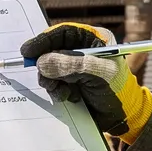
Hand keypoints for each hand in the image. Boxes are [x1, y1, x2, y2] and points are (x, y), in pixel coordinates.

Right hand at [19, 21, 151, 140]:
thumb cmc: (118, 91)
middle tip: (45, 79)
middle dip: (46, 65)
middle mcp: (82, 50)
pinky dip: (56, 90)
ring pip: (49, 67)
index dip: (44, 40)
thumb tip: (42, 62)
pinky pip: (53, 82)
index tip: (28, 51)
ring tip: (64, 92)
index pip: (63, 33)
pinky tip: (69, 97)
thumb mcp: (98, 74)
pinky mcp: (70, 81)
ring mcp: (75, 66)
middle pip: (52, 50)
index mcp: (93, 40)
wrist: (124, 117)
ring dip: (52, 81)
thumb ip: (71, 65)